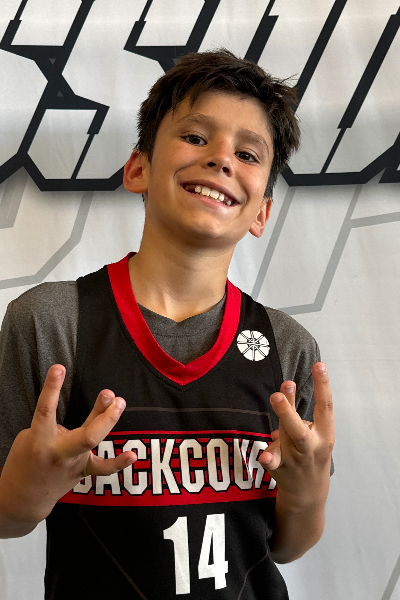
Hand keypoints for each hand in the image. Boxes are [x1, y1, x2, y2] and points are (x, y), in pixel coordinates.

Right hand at [0, 365, 135, 527]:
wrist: (23, 499)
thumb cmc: (25, 462)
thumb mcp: (30, 438)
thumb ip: (54, 424)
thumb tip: (83, 413)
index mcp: (40, 440)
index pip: (45, 411)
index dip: (51, 389)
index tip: (59, 368)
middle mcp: (59, 452)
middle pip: (85, 434)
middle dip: (100, 412)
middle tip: (109, 393)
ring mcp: (74, 463)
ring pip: (94, 441)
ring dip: (108, 421)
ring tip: (119, 402)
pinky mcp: (83, 471)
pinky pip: (103, 468)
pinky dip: (119, 462)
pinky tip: (133, 455)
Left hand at [259, 362, 333, 509]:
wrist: (309, 495)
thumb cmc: (310, 456)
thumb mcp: (313, 436)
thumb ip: (297, 415)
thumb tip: (283, 392)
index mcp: (325, 435)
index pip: (326, 407)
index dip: (324, 385)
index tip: (319, 364)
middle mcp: (312, 447)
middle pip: (303, 426)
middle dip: (293, 406)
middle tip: (286, 383)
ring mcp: (297, 459)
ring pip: (290, 438)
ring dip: (284, 418)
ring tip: (275, 397)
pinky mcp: (282, 470)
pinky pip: (273, 463)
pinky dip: (268, 458)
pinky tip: (263, 455)